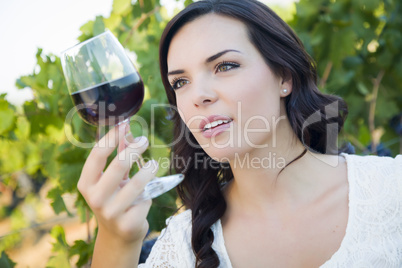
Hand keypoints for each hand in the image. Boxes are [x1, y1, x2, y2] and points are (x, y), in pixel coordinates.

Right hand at [78, 123, 157, 243]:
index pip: (97, 154)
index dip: (112, 136)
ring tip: (154, 164)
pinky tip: (147, 195)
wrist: (117, 235)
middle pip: (119, 165)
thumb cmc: (114, 199)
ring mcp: (111, 213)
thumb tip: (127, 130)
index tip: (125, 124)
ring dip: (149, 169)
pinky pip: (145, 199)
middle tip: (144, 141)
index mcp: (86, 184)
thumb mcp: (112, 178)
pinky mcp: (128, 223)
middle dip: (135, 149)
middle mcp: (95, 199)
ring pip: (137, 183)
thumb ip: (118, 155)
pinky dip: (149, 193)